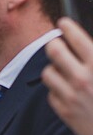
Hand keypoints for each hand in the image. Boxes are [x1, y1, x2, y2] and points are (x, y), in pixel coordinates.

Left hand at [42, 17, 92, 134]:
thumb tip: (87, 45)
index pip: (76, 38)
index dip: (67, 27)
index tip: (63, 22)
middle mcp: (83, 78)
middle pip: (54, 51)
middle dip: (55, 45)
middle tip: (58, 44)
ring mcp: (71, 96)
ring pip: (48, 72)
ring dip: (55, 69)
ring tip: (63, 70)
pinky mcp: (64, 111)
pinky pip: (51, 94)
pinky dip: (57, 90)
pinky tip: (66, 90)